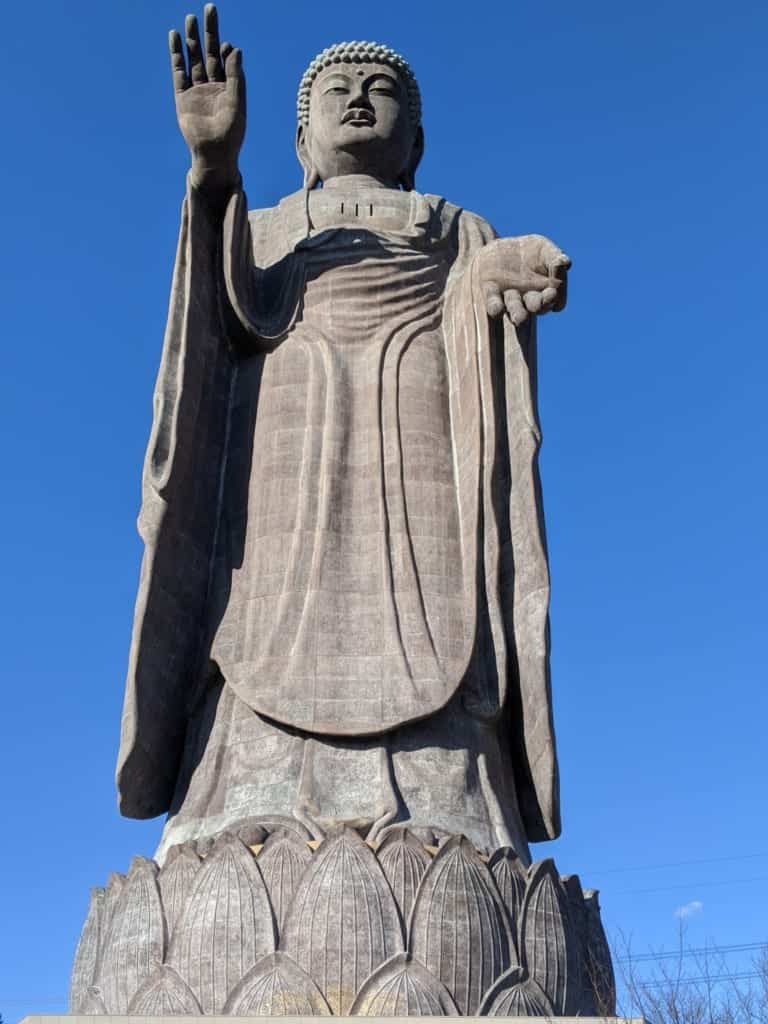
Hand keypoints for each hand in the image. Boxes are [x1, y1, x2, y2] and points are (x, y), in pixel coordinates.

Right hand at [169, 4, 244, 193]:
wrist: (213, 154)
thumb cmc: (231, 134)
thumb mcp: (237, 103)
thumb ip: (236, 76)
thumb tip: (235, 48)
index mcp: (229, 88)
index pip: (227, 61)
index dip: (226, 50)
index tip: (226, 44)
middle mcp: (213, 86)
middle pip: (210, 52)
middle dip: (209, 32)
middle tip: (209, 8)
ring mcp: (197, 90)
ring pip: (194, 58)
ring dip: (192, 39)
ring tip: (190, 18)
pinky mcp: (182, 96)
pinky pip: (179, 71)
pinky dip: (177, 55)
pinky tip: (174, 38)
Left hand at [476, 235, 570, 325]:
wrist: (499, 248)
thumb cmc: (528, 251)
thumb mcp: (544, 250)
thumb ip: (555, 258)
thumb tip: (566, 264)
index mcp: (544, 291)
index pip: (553, 299)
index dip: (554, 298)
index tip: (553, 293)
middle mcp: (527, 299)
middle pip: (535, 307)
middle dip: (538, 306)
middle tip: (538, 305)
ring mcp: (508, 297)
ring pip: (514, 308)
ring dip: (518, 313)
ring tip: (520, 319)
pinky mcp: (490, 291)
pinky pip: (493, 302)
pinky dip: (496, 307)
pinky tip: (498, 310)